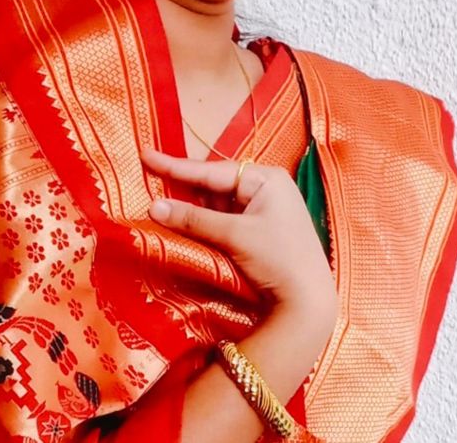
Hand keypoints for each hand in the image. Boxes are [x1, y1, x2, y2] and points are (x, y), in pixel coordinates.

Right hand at [141, 148, 335, 321]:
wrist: (308, 302)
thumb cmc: (278, 259)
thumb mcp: (234, 235)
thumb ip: (193, 219)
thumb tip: (154, 207)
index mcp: (266, 178)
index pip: (213, 170)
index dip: (177, 166)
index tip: (148, 155)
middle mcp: (266, 187)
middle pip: (215, 183)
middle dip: (183, 185)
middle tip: (149, 175)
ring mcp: (263, 208)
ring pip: (217, 202)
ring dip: (191, 206)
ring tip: (158, 201)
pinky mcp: (259, 230)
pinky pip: (224, 218)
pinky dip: (203, 221)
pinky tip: (182, 220)